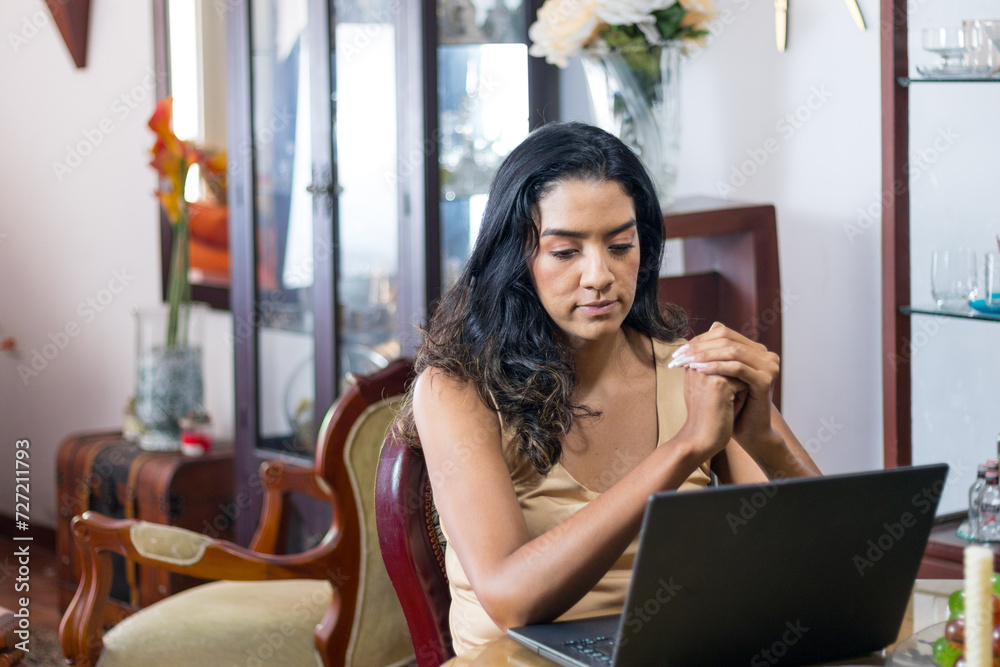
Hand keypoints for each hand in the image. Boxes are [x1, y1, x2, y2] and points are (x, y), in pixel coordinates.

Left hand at [668, 323, 778, 452]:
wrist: (748, 431)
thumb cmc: (732, 404)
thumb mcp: (722, 374)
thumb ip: (718, 352)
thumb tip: (712, 324)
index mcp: (757, 350)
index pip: (725, 334)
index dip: (700, 340)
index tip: (679, 350)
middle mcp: (766, 355)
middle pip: (727, 341)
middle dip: (699, 347)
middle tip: (678, 355)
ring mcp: (769, 366)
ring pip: (731, 352)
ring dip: (704, 356)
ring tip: (685, 362)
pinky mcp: (765, 380)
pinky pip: (736, 368)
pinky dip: (716, 367)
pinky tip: (698, 370)